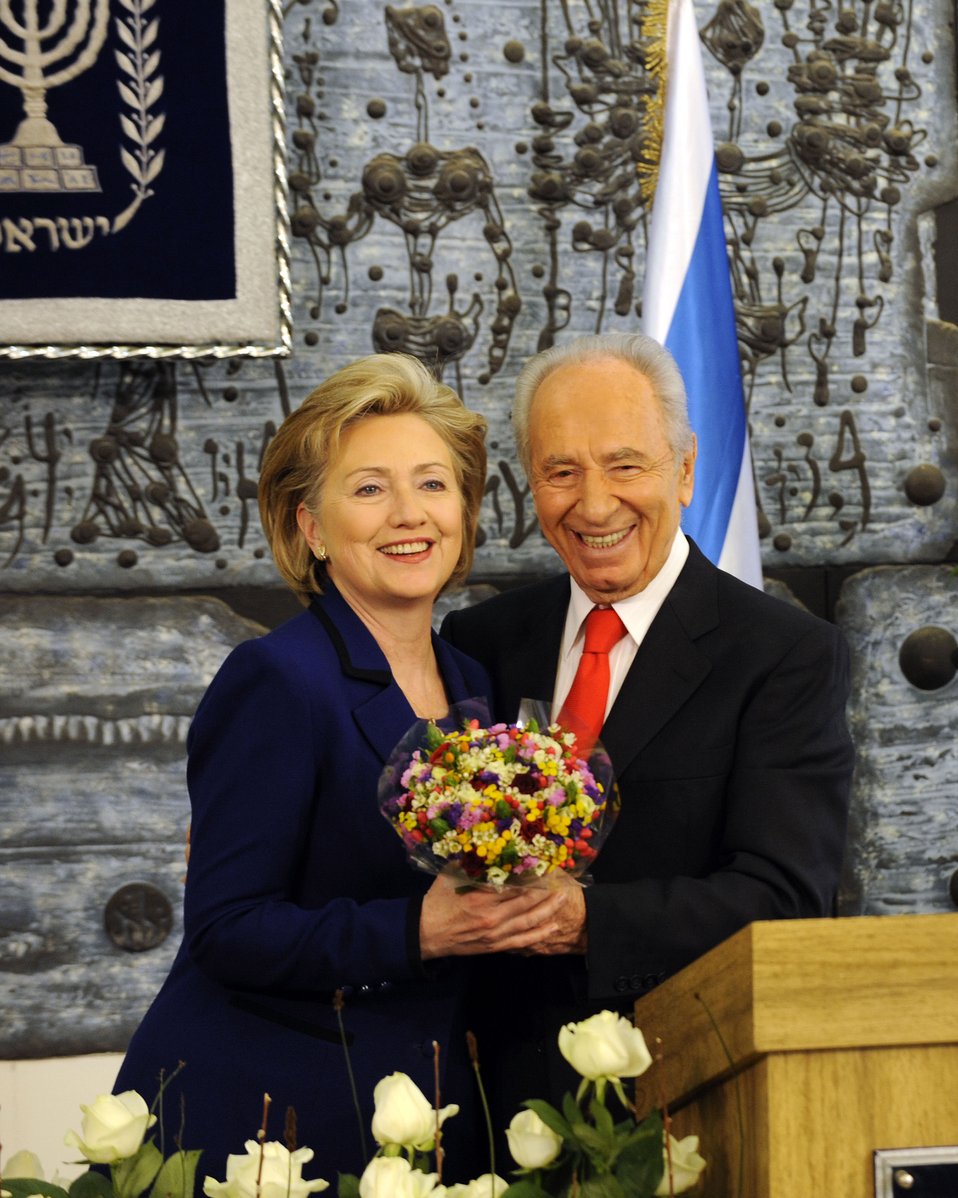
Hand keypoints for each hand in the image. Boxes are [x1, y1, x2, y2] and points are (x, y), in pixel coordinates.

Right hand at [419, 872, 586, 959]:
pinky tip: (553, 927)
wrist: (425, 932)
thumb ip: (470, 862)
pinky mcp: (495, 945)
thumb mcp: (450, 874)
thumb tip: (485, 843)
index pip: (514, 884)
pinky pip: (522, 941)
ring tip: (563, 898)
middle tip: (561, 879)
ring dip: (548, 910)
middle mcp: (491, 916)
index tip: (545, 865)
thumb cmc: (438, 900)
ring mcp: (495, 933)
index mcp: (480, 896)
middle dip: (546, 890)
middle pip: (527, 902)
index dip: (532, 875)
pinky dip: (539, 935)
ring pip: (529, 921)